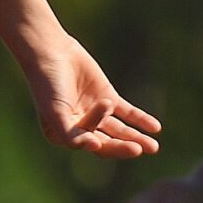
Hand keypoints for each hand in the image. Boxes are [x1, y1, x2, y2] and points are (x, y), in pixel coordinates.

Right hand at [26, 38, 161, 158]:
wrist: (52, 53)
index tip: (96, 138)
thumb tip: (94, 147)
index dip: (96, 142)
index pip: (87, 143)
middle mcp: (80, 128)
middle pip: (106, 143)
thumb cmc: (48, 84)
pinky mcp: (108, 97)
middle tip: (139, 150)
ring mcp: (96, 113)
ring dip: (136, 138)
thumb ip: (69, 133)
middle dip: (123, 147)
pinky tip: (155, 128)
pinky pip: (128, 113)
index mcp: (64, 136)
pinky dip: (140, 120)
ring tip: (153, 148)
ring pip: (119, 131)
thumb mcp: (55, 111)